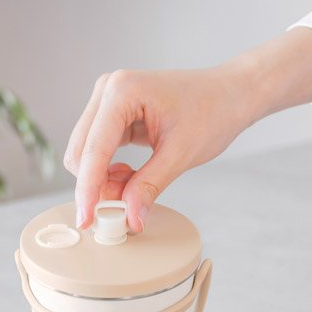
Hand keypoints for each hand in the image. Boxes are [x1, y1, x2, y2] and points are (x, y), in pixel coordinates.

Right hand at [64, 27, 311, 232]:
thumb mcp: (181, 154)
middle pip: (80, 153)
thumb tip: (129, 218)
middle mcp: (108, 90)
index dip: (88, 190)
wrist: (230, 94)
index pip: (93, 150)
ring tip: (136, 186)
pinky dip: (110, 171)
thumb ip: (149, 186)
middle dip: (97, 186)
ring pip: (86, 155)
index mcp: (122, 92)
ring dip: (104, 180)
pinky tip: (132, 175)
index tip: (86, 221)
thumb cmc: (213, 111)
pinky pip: (97, 151)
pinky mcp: (113, 113)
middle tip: (124, 208)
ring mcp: (107, 100)